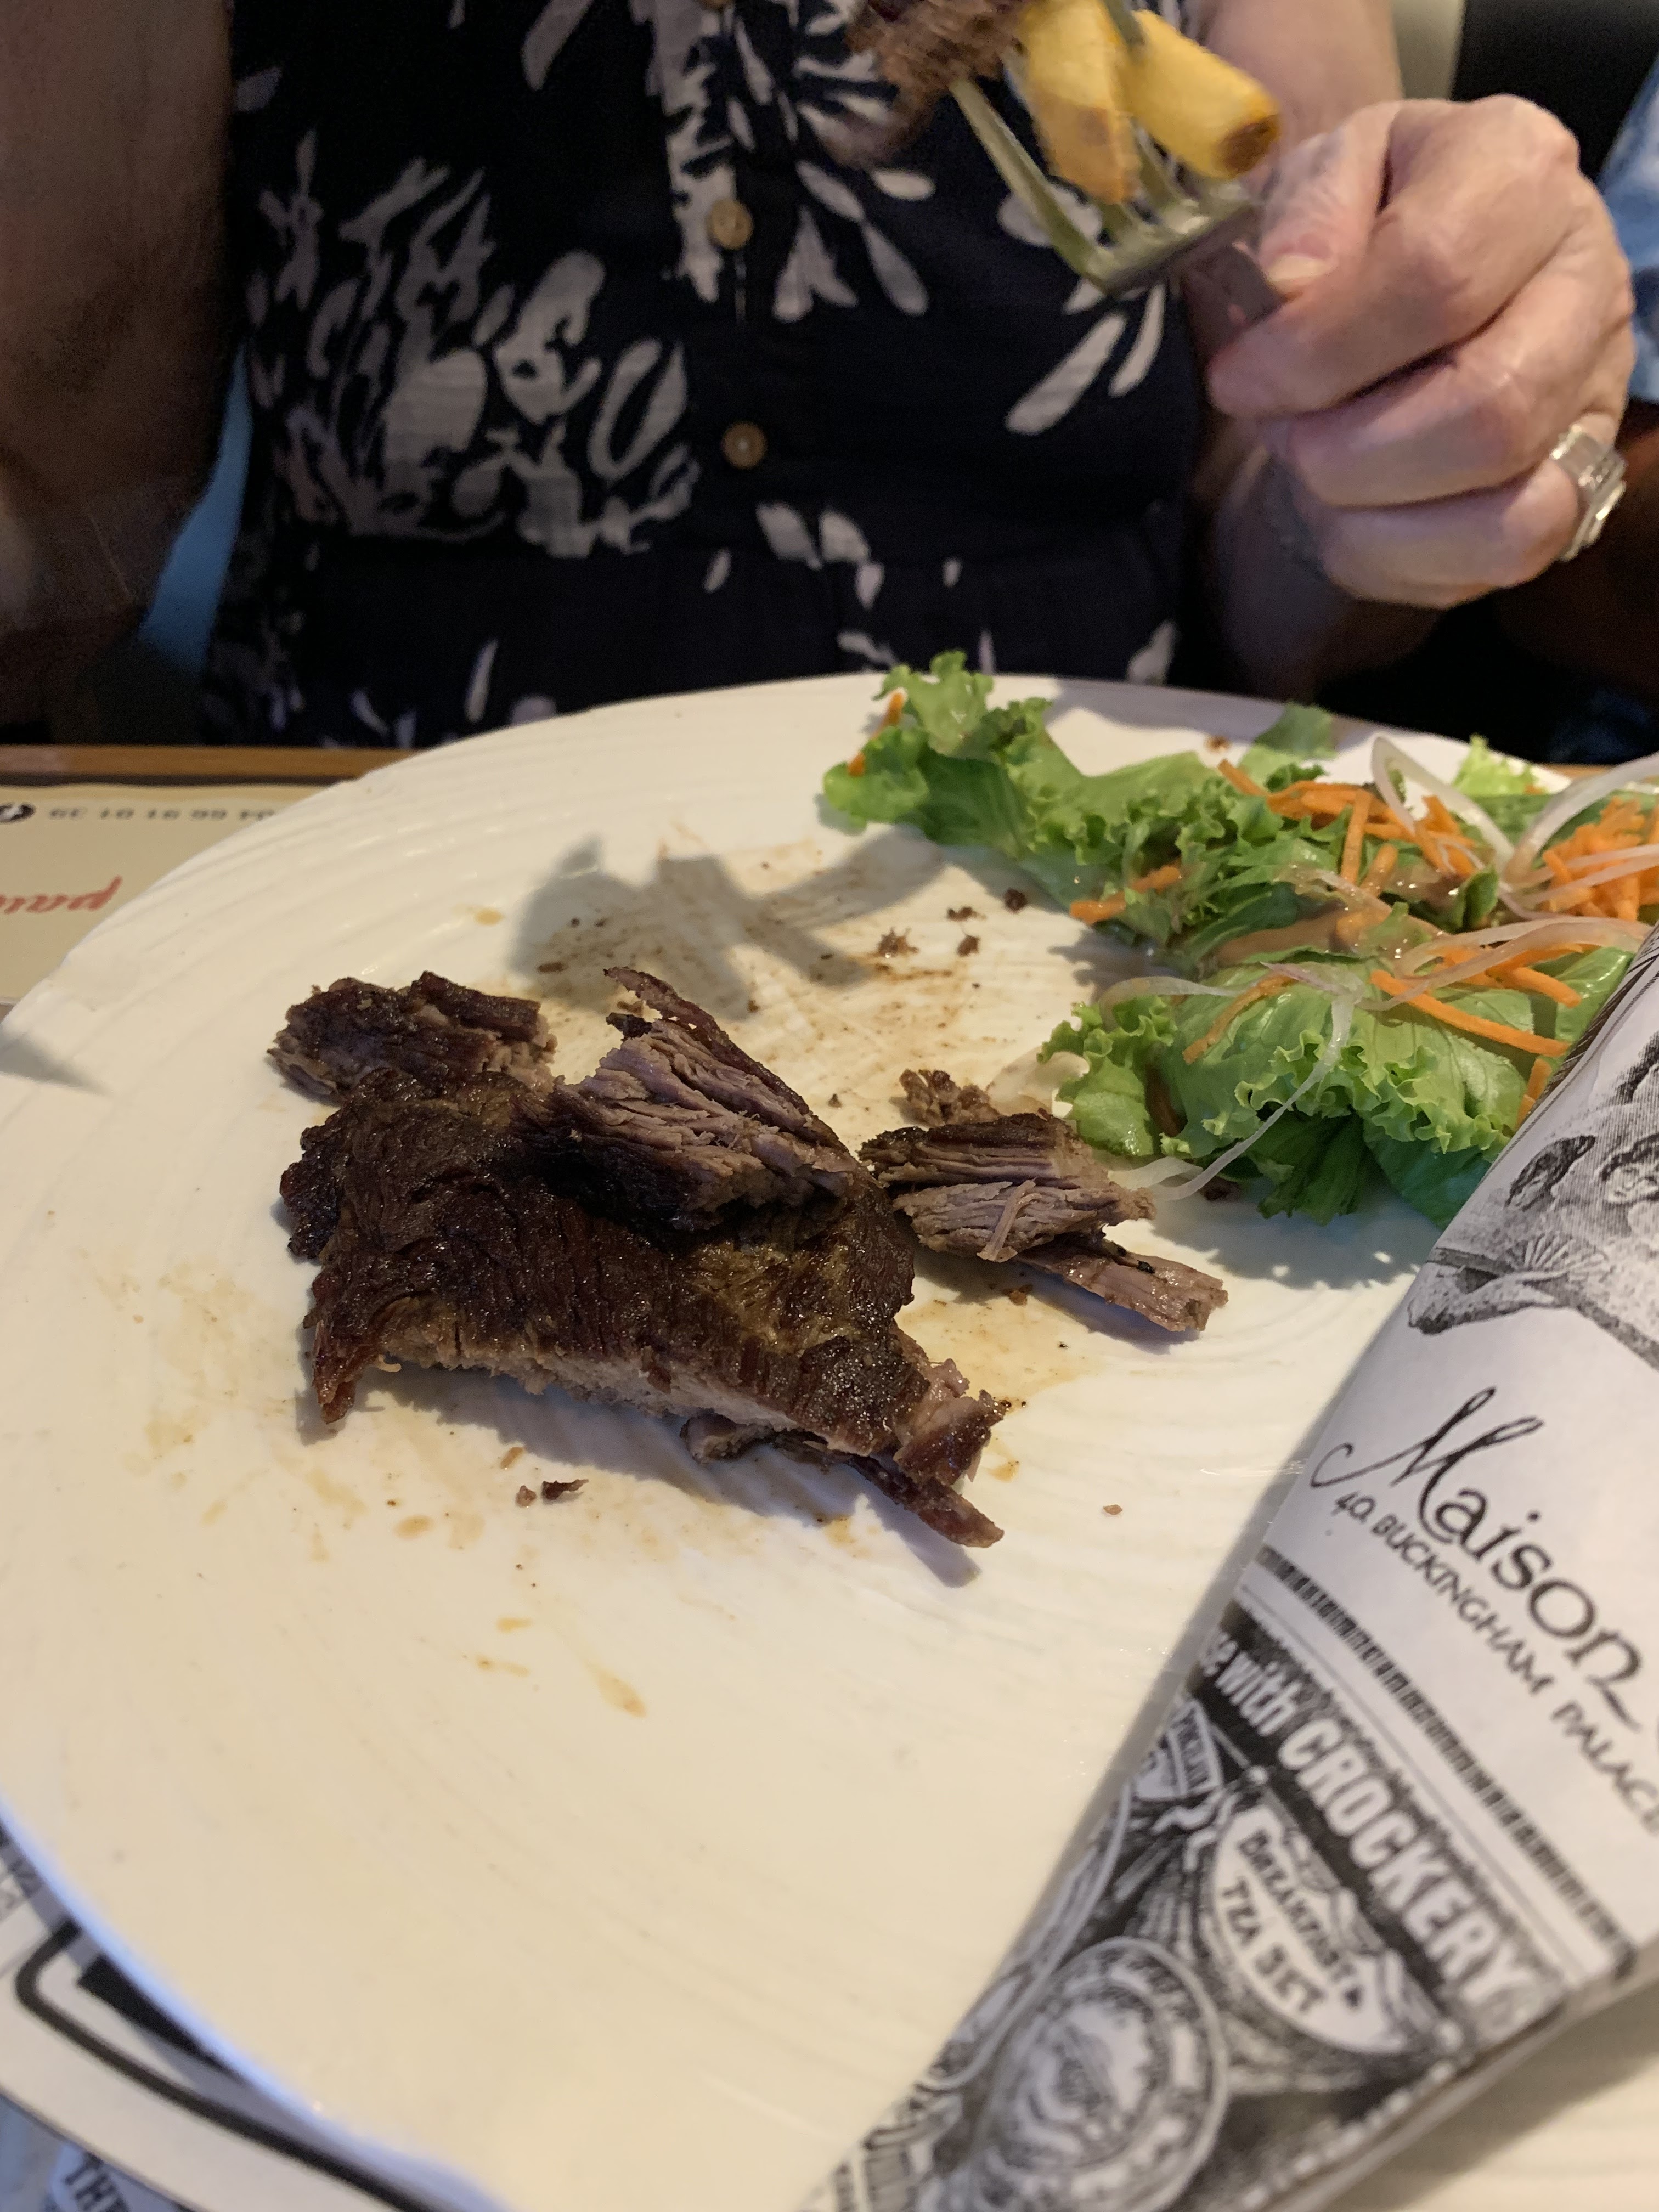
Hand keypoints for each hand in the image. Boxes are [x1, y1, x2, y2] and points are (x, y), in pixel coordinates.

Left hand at [1207, 97, 1636, 608]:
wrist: (1398, 285)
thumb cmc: (1356, 227)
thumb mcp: (1316, 178)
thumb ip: (1304, 210)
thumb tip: (1292, 283)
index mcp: (1519, 172)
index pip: (1434, 273)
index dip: (1316, 350)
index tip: (1241, 378)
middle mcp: (1585, 280)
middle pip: (1488, 409)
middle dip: (1346, 450)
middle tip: (1283, 434)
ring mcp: (1592, 392)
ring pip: (1509, 507)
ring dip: (1375, 510)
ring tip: (1317, 470)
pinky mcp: (1576, 483)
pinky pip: (1505, 555)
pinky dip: (1401, 555)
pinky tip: (1353, 512)